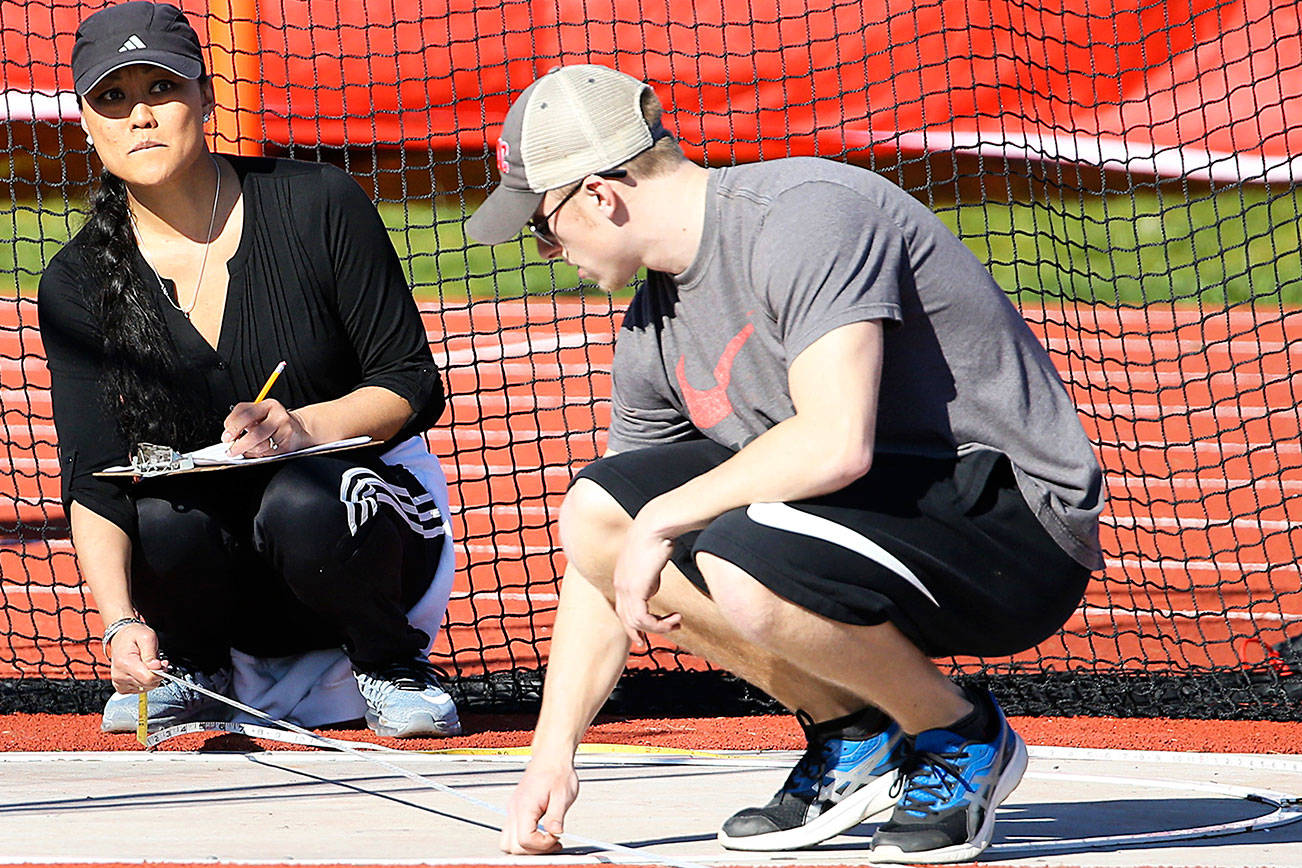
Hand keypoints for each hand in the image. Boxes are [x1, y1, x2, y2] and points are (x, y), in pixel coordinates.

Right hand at [108, 623, 164, 693]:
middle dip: (156, 674)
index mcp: (125, 663)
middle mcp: (120, 674)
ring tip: (148, 665)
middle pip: (147, 684)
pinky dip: (144, 682)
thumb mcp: (147, 637)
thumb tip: (156, 667)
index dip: (159, 673)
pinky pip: (138, 690)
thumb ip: (151, 653)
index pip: (148, 678)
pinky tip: (142, 672)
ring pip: (144, 688)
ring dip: (150, 678)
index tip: (162, 664)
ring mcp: (119, 681)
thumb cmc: (133, 635)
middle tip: (156, 662)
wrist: (121, 637)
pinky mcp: (120, 686)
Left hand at [221, 399, 310, 457]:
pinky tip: (256, 450)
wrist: (300, 429)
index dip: (232, 425)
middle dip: (239, 443)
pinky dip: (258, 454)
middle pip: (254, 432)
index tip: (226, 436)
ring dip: (248, 450)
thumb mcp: (261, 414)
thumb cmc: (275, 422)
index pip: (245, 412)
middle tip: (230, 449)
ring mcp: (285, 431)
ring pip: (260, 445)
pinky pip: (267, 453)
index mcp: (268, 405)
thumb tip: (229, 436)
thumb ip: (245, 420)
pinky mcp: (287, 444)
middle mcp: (278, 416)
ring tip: (242, 450)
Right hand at [500, 760, 578, 854]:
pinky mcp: (516, 810)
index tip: (556, 838)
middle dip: (533, 850)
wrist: (551, 756)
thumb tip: (555, 833)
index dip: (542, 845)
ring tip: (545, 840)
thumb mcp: (563, 794)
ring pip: (508, 841)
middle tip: (552, 842)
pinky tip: (540, 832)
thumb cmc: (557, 771)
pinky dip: (524, 838)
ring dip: (526, 846)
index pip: (524, 840)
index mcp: (524, 806)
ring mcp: (513, 810)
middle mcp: (514, 809)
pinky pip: (512, 832)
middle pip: (512, 845)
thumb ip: (556, 816)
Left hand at [612, 513, 680, 646]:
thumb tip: (651, 590)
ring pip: (636, 622)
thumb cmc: (658, 536)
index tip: (646, 633)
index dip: (634, 623)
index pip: (623, 608)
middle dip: (641, 632)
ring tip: (678, 621)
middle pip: (626, 619)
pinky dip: (659, 624)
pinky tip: (675, 618)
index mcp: (622, 577)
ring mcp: (625, 588)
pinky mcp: (635, 590)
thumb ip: (649, 578)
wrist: (655, 525)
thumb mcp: (650, 562)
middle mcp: (619, 585)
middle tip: (661, 635)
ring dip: (659, 627)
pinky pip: (643, 619)